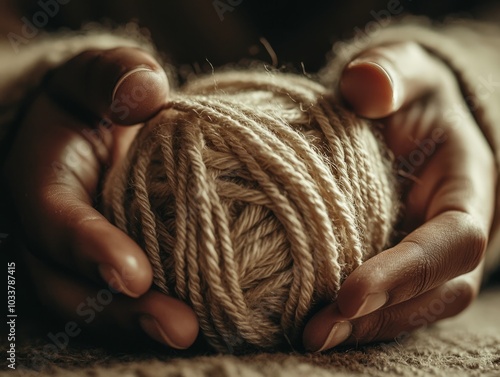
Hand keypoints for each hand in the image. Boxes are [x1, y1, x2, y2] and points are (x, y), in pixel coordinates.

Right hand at [3, 47, 198, 348]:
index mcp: (41, 181)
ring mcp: (74, 256)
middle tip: (180, 327)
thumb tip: (147, 91)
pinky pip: (121, 299)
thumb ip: (115, 76)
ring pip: (94, 305)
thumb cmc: (95, 99)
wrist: (92, 129)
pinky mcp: (103, 266)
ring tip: (192, 334)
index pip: (55, 220)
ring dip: (140, 326)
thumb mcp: (99, 76)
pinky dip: (153, 314)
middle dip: (120, 311)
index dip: (89, 249)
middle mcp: (50, 230)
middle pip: (69, 285)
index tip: (135, 274)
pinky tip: (201, 321)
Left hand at [303, 42, 495, 351]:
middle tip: (318, 331)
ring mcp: (432, 255)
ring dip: (364, 328)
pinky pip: (390, 301)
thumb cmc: (409, 96)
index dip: (407, 270)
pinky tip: (315, 323)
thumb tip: (365, 86)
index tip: (350, 292)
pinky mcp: (404, 265)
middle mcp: (456, 231)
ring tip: (311, 337)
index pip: (453, 240)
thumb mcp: (404, 72)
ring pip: (413, 308)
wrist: (410, 122)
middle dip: (380, 315)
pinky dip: (357, 318)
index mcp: (467, 187)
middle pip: (436, 291)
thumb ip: (390, 74)